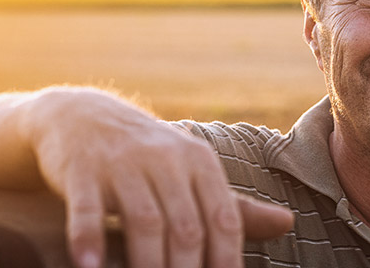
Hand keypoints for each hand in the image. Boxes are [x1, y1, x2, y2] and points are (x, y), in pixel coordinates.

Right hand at [22, 88, 292, 267]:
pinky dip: (88, 239)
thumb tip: (288, 224)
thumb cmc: (148, 158)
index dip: (227, 262)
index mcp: (200, 162)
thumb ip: (234, 206)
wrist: (81, 116)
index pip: (224, 221)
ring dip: (148, 264)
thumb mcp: (193, 173)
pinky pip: (87, 209)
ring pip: (144, 221)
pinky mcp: (82, 169)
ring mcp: (123, 162)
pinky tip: (89, 266)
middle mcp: (166, 159)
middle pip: (186, 227)